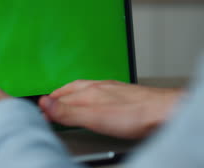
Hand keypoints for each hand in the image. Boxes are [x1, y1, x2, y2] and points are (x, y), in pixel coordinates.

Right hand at [39, 80, 182, 138]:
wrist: (165, 111)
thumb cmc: (135, 115)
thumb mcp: (95, 117)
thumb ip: (69, 111)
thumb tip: (44, 104)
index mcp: (89, 91)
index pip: (61, 96)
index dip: (48, 104)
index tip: (39, 112)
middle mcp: (99, 86)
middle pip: (71, 89)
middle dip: (57, 96)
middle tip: (47, 103)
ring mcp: (112, 89)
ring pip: (85, 89)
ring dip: (71, 94)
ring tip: (65, 98)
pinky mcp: (123, 95)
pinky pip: (98, 91)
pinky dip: (87, 95)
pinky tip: (94, 100)